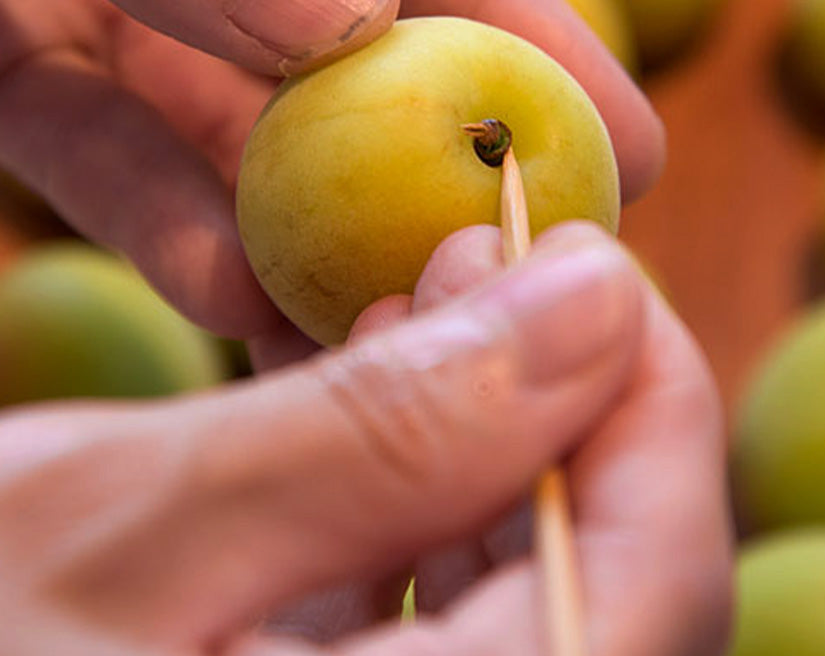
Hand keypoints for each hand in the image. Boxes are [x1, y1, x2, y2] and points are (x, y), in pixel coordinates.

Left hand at [0, 0, 663, 363]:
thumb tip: (348, 9)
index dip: (519, 10)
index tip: (623, 125)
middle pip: (330, 8)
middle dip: (420, 133)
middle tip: (523, 242)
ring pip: (222, 93)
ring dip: (298, 200)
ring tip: (386, 305)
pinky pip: (101, 131)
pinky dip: (167, 207)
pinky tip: (240, 284)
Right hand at [0, 222, 729, 655]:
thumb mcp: (121, 529)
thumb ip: (388, 426)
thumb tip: (598, 292)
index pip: (657, 589)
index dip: (654, 399)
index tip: (589, 257)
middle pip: (613, 583)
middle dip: (567, 395)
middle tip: (487, 258)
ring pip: (537, 589)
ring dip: (501, 432)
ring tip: (423, 301)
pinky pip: (448, 613)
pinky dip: (434, 490)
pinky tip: (376, 393)